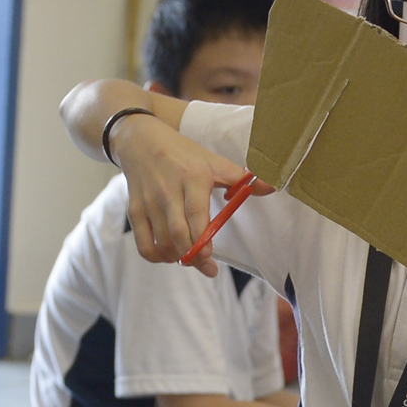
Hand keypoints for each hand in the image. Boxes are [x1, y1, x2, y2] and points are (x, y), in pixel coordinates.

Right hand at [115, 114, 266, 272]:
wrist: (141, 140)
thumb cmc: (183, 154)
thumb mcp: (213, 161)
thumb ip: (242, 179)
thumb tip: (271, 188)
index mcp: (192, 177)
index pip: (196, 214)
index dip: (202, 239)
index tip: (211, 257)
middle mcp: (168, 190)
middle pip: (178, 233)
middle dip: (193, 256)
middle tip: (208, 267)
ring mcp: (149, 202)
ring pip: (162, 242)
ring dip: (178, 257)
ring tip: (192, 258)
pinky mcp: (134, 210)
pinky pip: (143, 243)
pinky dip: (157, 256)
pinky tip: (170, 256)